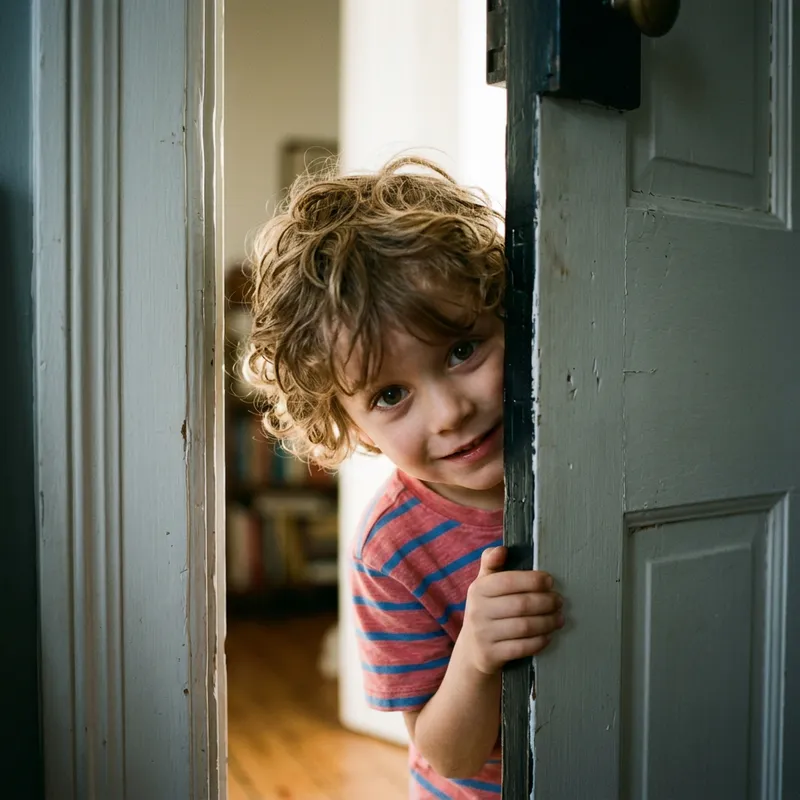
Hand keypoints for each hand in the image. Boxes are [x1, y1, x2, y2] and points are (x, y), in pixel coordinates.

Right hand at [461, 546, 563, 674]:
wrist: (473, 649)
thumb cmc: (486, 609)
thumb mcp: (484, 584)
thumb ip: (491, 563)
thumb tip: (502, 549)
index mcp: (478, 589)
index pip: (508, 581)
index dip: (533, 580)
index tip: (550, 581)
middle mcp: (478, 610)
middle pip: (520, 604)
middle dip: (546, 602)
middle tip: (560, 601)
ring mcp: (483, 634)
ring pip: (524, 627)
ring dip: (547, 622)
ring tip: (559, 618)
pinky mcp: (491, 655)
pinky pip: (522, 647)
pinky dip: (539, 641)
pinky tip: (548, 635)